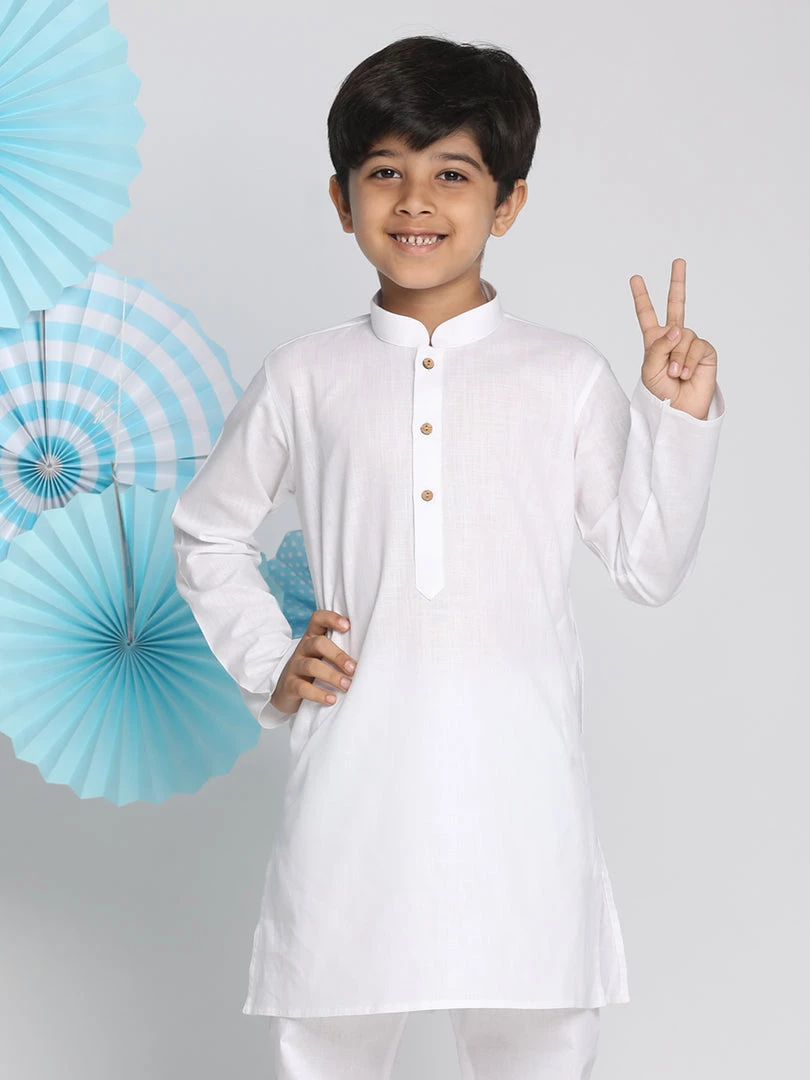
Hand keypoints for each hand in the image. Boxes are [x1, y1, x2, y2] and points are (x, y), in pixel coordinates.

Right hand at [269, 609, 356, 714]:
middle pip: (318, 643)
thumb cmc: (314, 672)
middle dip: (338, 655)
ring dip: (332, 676)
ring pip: (312, 666)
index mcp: (312, 638)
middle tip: (354, 669)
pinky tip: (332, 699)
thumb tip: (372, 656)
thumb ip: (340, 652)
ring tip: (347, 686)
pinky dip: (319, 694)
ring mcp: (294, 667)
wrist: (285, 692)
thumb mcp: (323, 657)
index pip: (317, 619)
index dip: (331, 618)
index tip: (347, 626)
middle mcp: (302, 649)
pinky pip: (303, 687)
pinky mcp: (290, 685)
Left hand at [630, 258, 717, 419]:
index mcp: (654, 341)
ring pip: (683, 336)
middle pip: (677, 305)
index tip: (635, 278)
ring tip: (674, 375)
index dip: (641, 297)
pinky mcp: (705, 350)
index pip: (647, 315)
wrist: (678, 410)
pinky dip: (688, 360)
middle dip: (677, 282)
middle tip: (679, 261)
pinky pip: (695, 346)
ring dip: (676, 358)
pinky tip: (686, 374)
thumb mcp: (649, 369)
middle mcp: (674, 338)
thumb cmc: (659, 392)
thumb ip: (658, 347)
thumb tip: (677, 329)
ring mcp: (690, 342)